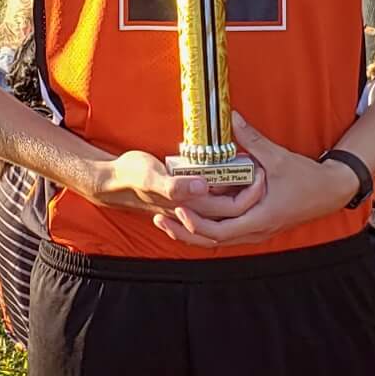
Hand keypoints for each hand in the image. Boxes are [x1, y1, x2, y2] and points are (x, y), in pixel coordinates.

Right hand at [90, 149, 264, 235]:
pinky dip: (225, 189)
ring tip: (251, 169)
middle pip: (234, 207)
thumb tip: (202, 186)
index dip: (251, 191)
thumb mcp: (150, 176)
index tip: (260, 169)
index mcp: (191, 206)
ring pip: (225, 205)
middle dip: (251, 188)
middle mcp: (194, 210)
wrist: (111, 182)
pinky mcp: (186, 200)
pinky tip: (230, 172)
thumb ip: (175, 185)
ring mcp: (190, 206)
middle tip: (263, 165)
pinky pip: (213, 200)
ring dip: (239, 190)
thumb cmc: (130, 176)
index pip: (233, 207)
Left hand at [148, 113, 359, 248]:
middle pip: (211, 242)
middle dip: (184, 231)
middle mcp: (255, 231)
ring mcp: (255, 233)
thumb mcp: (279, 157)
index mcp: (260, 218)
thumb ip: (252, 139)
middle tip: (161, 216)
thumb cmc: (307, 178)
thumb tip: (232, 117)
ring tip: (168, 220)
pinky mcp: (255, 228)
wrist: (330, 192)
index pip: (220, 232)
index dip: (196, 223)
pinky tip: (191, 217)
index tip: (179, 208)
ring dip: (192, 232)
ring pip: (217, 241)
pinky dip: (206, 228)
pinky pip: (226, 234)